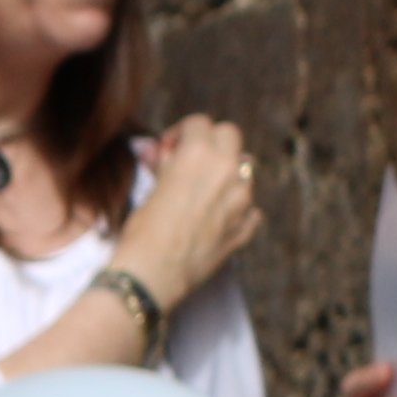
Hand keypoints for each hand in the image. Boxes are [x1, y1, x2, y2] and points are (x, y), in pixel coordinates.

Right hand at [127, 117, 259, 305]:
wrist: (153, 273)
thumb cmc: (144, 229)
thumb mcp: (150, 187)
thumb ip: (163, 164)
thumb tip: (158, 152)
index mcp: (199, 153)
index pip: (199, 123)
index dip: (182, 133)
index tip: (170, 149)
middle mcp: (227, 170)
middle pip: (230, 136)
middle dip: (213, 142)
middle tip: (194, 160)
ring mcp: (242, 200)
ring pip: (246, 170)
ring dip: (229, 174)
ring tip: (205, 192)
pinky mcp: (246, 228)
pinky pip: (252, 210)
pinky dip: (239, 210)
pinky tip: (220, 218)